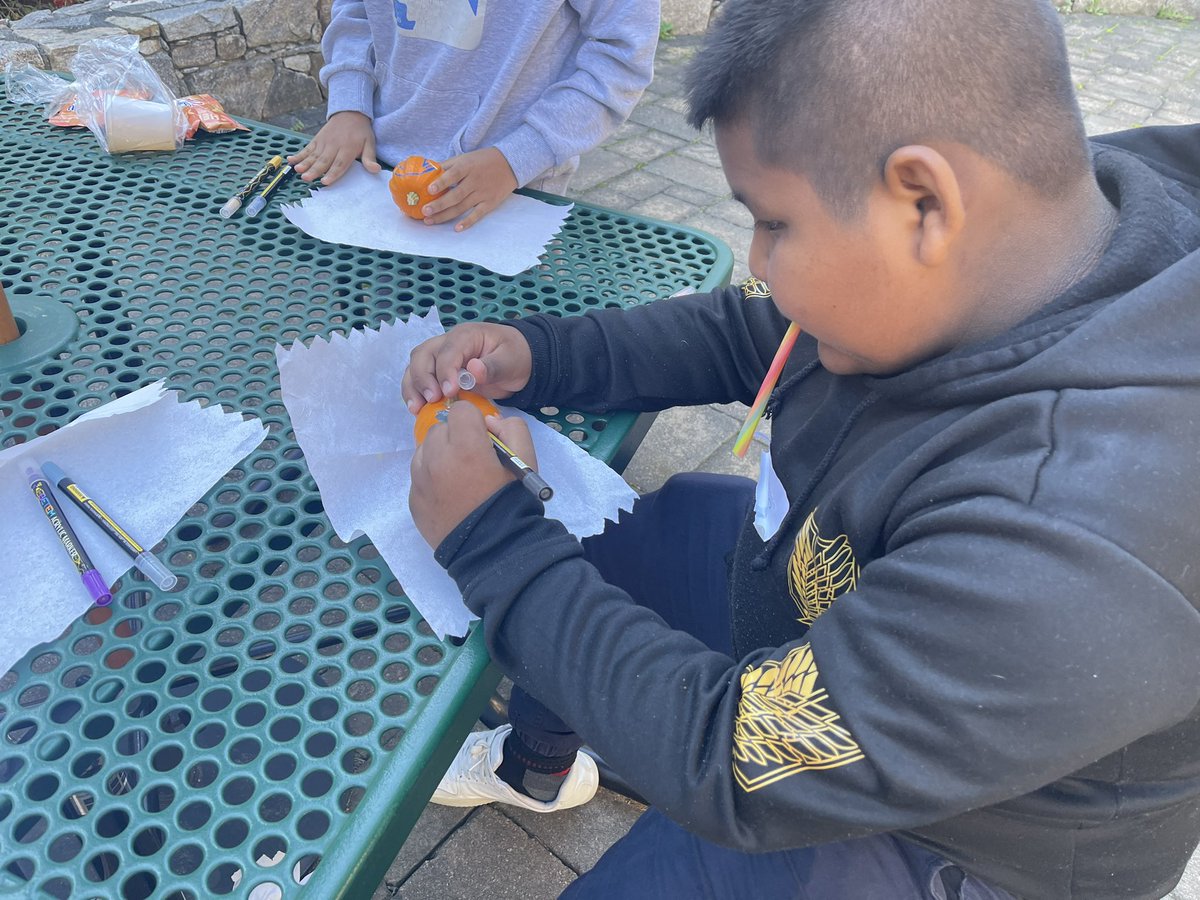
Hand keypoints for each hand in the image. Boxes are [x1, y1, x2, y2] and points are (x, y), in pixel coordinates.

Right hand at [288, 111, 380, 184]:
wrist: (350, 112)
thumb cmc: (361, 131)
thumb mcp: (370, 143)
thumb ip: (370, 158)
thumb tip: (376, 170)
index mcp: (347, 149)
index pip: (339, 163)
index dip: (332, 173)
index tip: (326, 182)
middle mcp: (334, 146)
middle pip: (323, 161)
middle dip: (314, 170)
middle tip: (306, 178)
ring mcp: (323, 142)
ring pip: (313, 155)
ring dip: (304, 163)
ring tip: (297, 170)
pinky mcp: (317, 139)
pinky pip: (307, 148)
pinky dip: (299, 154)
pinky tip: (290, 160)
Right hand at [401, 322, 532, 413]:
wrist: (519, 361)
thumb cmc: (515, 357)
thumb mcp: (510, 361)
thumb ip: (492, 366)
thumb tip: (473, 370)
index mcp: (466, 336)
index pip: (447, 351)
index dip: (445, 372)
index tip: (449, 392)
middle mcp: (447, 343)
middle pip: (422, 355)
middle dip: (423, 379)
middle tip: (432, 400)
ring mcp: (440, 357)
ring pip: (416, 366)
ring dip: (413, 386)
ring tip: (416, 408)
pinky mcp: (438, 372)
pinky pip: (419, 378)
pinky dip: (414, 392)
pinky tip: (417, 409)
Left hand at [410, 404, 537, 547]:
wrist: (493, 549)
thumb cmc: (511, 501)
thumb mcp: (526, 459)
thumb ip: (512, 428)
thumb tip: (489, 424)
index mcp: (465, 445)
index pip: (461, 410)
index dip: (475, 422)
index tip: (484, 441)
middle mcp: (436, 457)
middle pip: (441, 429)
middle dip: (456, 438)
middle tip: (473, 461)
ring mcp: (420, 480)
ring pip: (425, 450)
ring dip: (440, 456)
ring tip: (459, 479)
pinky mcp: (414, 499)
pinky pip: (419, 476)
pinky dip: (431, 479)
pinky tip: (450, 497)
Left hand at [420, 147, 517, 230]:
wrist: (510, 164)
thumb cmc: (482, 160)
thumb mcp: (465, 158)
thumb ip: (447, 165)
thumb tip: (426, 172)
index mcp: (467, 167)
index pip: (453, 175)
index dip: (441, 183)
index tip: (429, 190)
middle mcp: (475, 181)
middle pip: (455, 195)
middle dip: (439, 204)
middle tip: (424, 211)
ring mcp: (483, 193)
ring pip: (462, 207)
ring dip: (445, 215)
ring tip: (430, 220)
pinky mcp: (490, 203)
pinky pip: (477, 214)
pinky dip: (467, 222)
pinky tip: (456, 228)